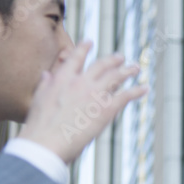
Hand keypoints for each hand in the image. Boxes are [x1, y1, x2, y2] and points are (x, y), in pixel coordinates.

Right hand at [19, 41, 146, 163]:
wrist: (47, 142)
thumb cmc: (40, 126)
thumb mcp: (38, 99)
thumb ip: (45, 84)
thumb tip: (47, 74)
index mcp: (62, 78)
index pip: (76, 57)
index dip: (84, 48)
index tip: (90, 41)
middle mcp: (80, 82)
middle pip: (101, 65)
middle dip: (112, 60)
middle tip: (121, 57)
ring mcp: (94, 94)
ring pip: (116, 77)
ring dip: (128, 71)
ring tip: (135, 68)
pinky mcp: (106, 109)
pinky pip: (126, 96)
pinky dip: (137, 91)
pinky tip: (145, 88)